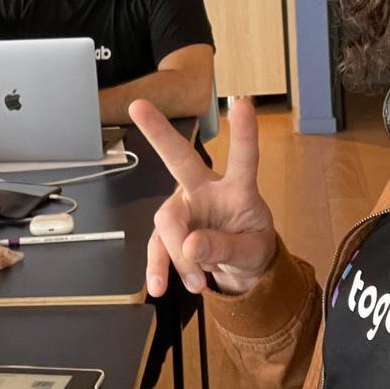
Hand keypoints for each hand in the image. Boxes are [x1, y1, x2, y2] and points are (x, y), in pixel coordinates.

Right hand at [130, 98, 276, 297]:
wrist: (239, 269)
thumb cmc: (251, 246)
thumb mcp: (251, 253)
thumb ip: (225, 248)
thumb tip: (190, 246)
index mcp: (236, 189)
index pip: (243, 158)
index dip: (244, 133)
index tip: (244, 104)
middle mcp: (205, 189)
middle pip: (180, 159)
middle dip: (159, 132)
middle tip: (138, 107)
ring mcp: (184, 208)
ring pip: (168, 222)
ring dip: (179, 256)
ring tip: (197, 283)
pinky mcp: (169, 232)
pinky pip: (157, 247)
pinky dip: (158, 268)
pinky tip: (158, 286)